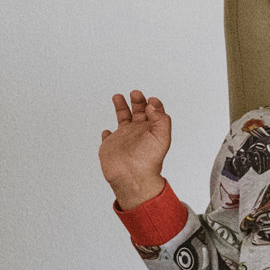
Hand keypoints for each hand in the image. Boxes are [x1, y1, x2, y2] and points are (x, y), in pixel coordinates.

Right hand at [100, 90, 171, 208]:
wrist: (132, 176)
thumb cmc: (148, 160)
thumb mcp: (162, 137)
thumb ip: (161, 119)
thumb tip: (152, 105)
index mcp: (151, 131)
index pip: (155, 114)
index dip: (155, 105)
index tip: (152, 100)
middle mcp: (138, 133)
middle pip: (139, 113)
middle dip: (138, 101)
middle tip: (136, 93)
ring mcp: (124, 139)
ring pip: (122, 119)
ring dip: (121, 108)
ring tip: (118, 96)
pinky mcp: (110, 146)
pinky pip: (108, 138)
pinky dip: (107, 134)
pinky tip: (108, 131)